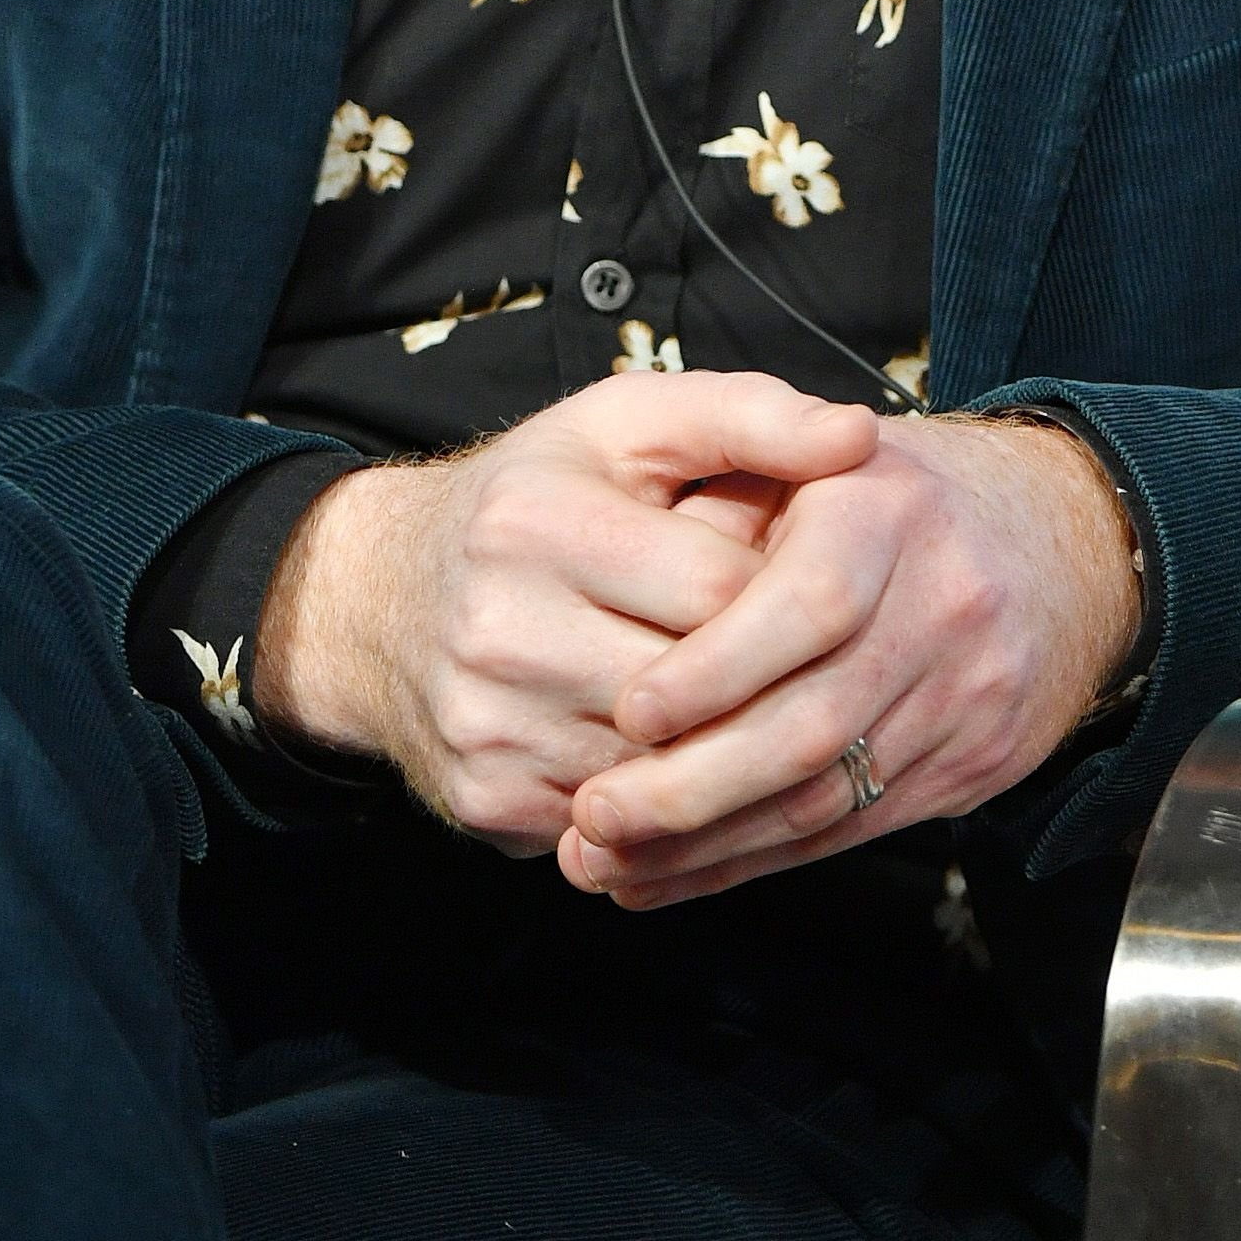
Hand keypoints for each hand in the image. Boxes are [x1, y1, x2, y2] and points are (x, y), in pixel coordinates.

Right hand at [252, 371, 878, 849]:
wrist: (382, 597)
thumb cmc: (537, 496)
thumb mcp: (628, 425)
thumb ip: (749, 417)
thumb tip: (858, 436)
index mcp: (537, 521)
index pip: (719, 592)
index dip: (781, 596)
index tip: (798, 586)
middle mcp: (499, 628)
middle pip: (698, 692)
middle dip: (761, 678)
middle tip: (794, 656)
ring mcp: (489, 727)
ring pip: (669, 770)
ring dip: (723, 745)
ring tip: (746, 702)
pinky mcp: (488, 803)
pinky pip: (624, 823)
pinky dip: (667, 797)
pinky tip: (685, 754)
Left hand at [557, 416, 1140, 908]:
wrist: (1060, 536)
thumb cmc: (894, 494)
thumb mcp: (812, 455)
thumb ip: (728, 502)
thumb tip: (632, 587)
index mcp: (890, 514)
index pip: (811, 604)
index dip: (716, 668)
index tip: (628, 710)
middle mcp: (941, 609)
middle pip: (814, 726)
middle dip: (691, 786)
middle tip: (594, 814)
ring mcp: (966, 700)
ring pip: (825, 798)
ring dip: (706, 844)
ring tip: (607, 862)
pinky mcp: (972, 768)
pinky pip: (849, 831)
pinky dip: (751, 861)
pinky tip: (673, 874)